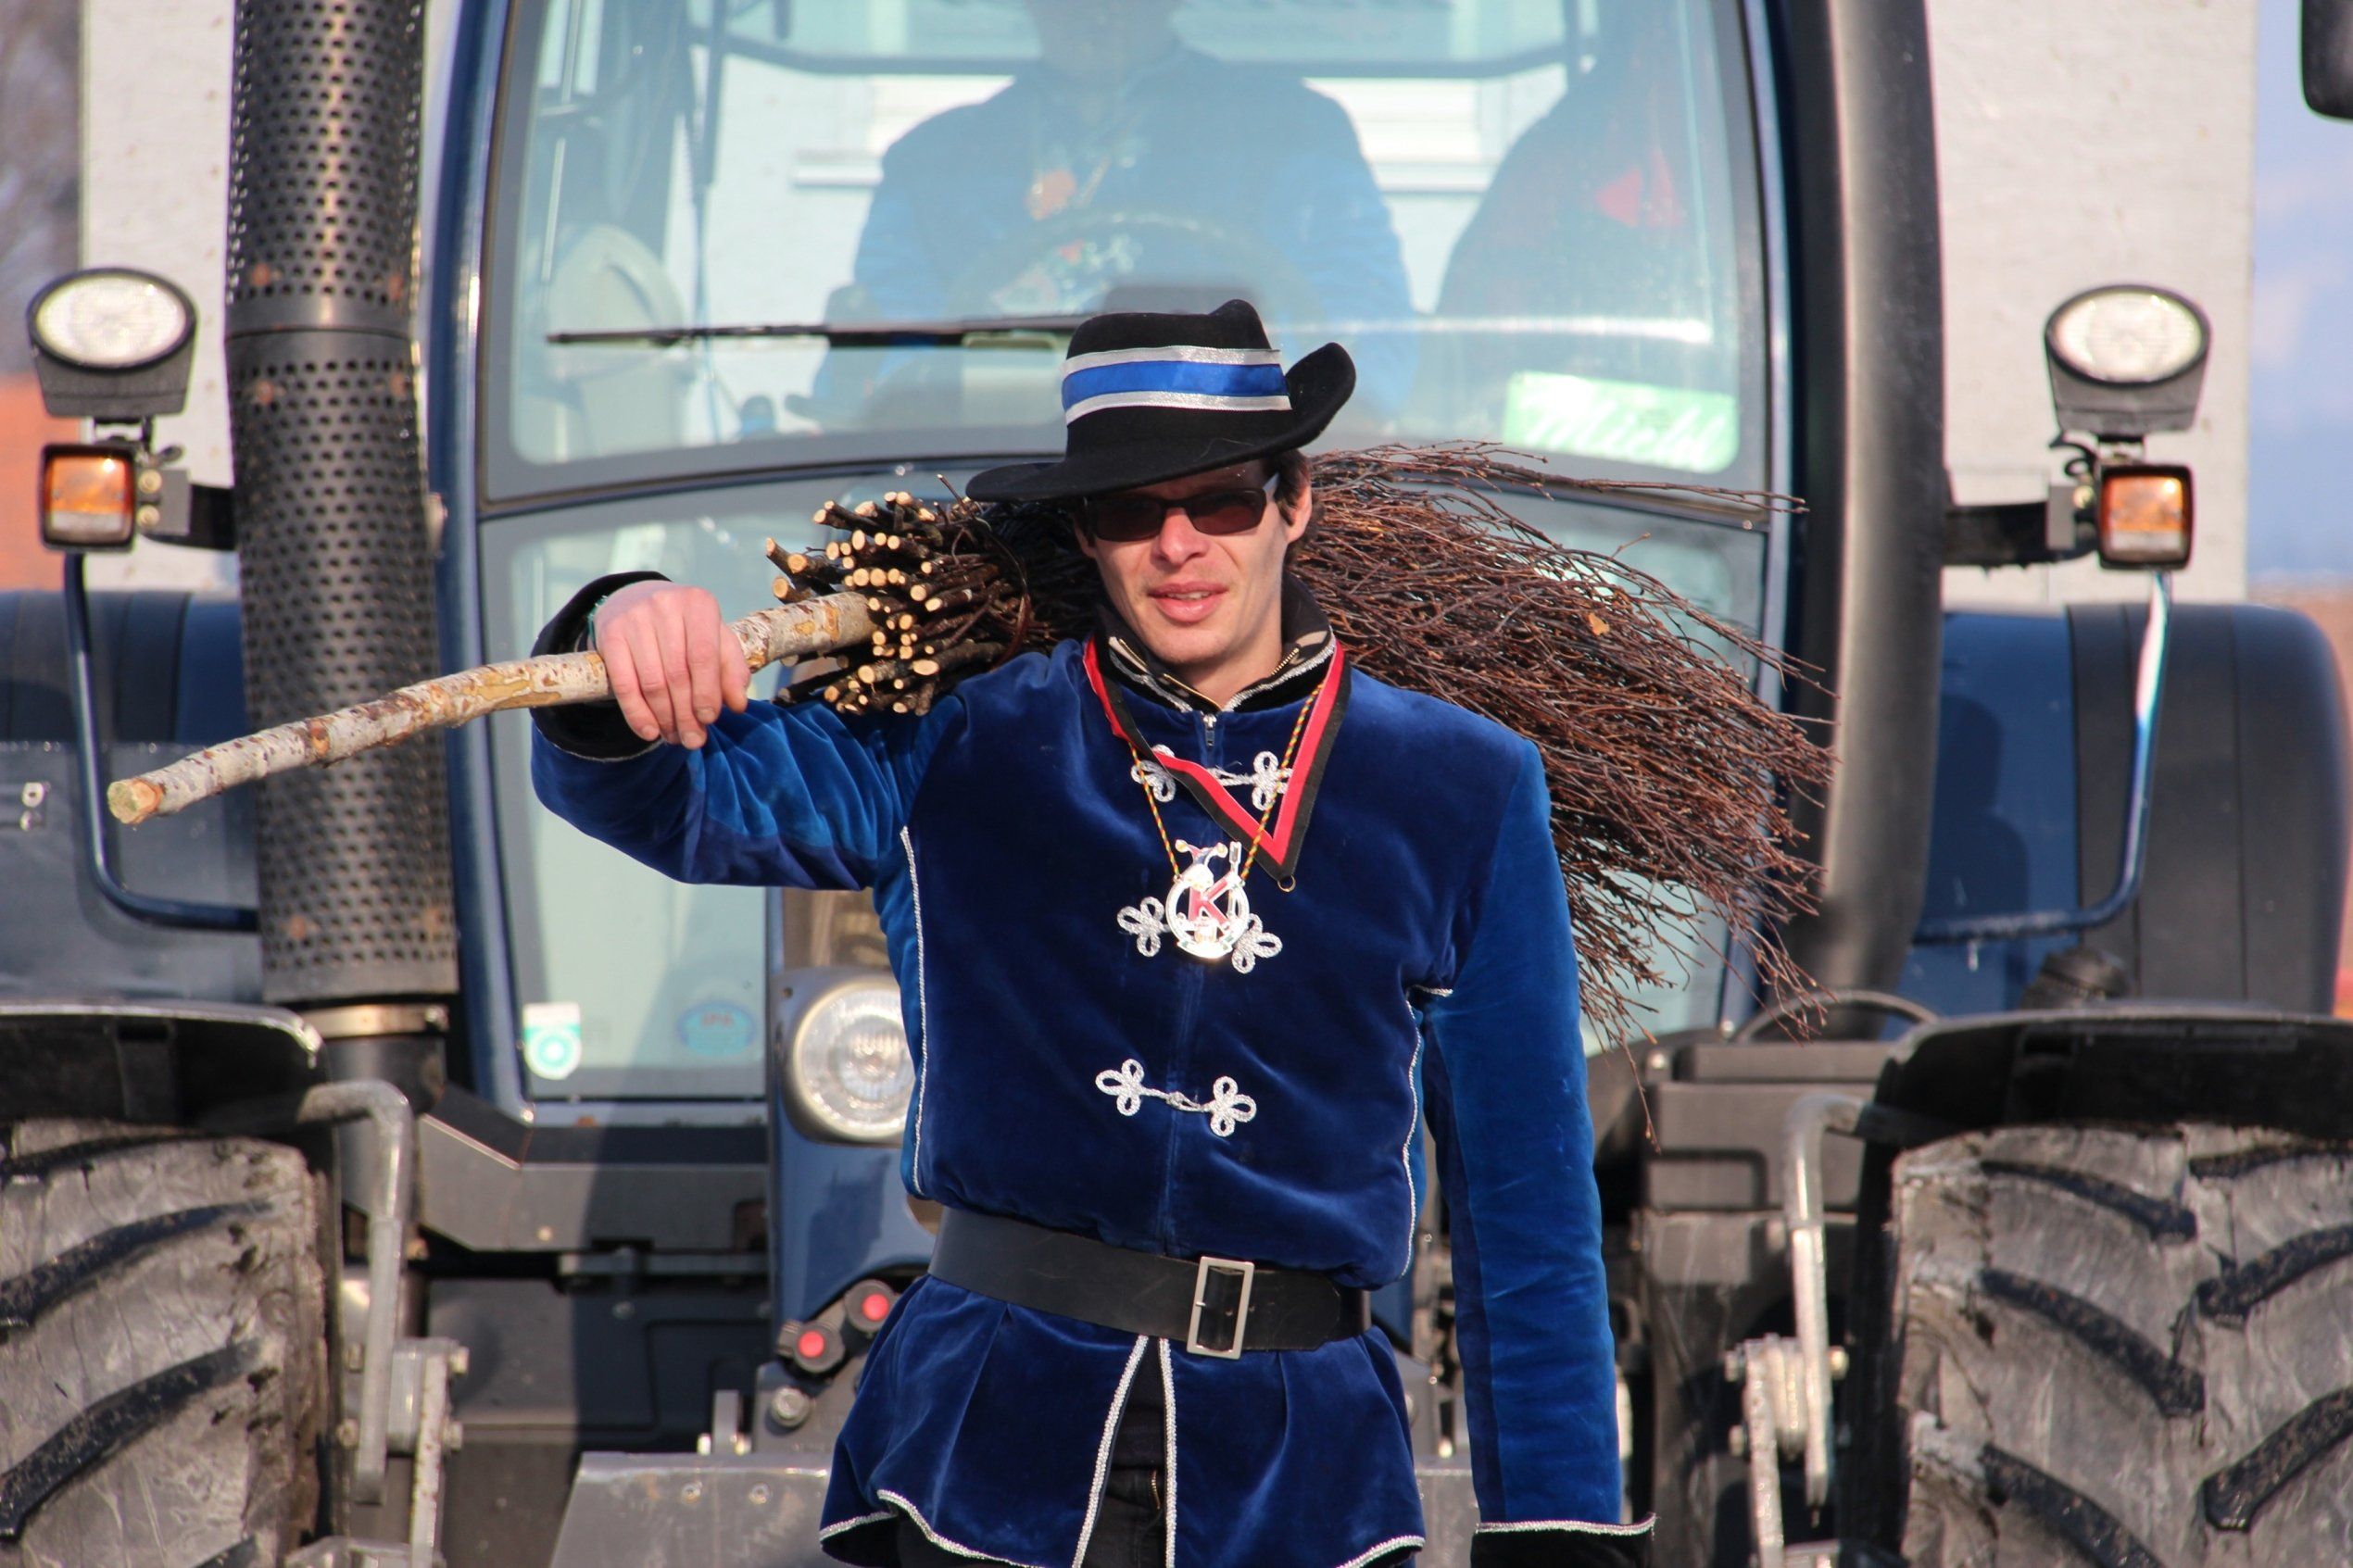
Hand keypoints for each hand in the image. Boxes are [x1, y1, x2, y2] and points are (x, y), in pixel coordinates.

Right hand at [592, 581, 750, 747]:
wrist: (636, 600)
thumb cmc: (686, 628)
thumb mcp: (715, 639)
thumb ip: (732, 670)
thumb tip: (738, 704)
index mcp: (698, 603)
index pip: (704, 655)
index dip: (707, 692)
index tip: (709, 719)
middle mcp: (665, 605)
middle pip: (677, 674)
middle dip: (687, 714)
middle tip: (693, 739)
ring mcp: (634, 618)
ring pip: (651, 682)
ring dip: (665, 718)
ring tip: (674, 737)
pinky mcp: (609, 634)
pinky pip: (624, 684)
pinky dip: (637, 714)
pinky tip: (649, 732)